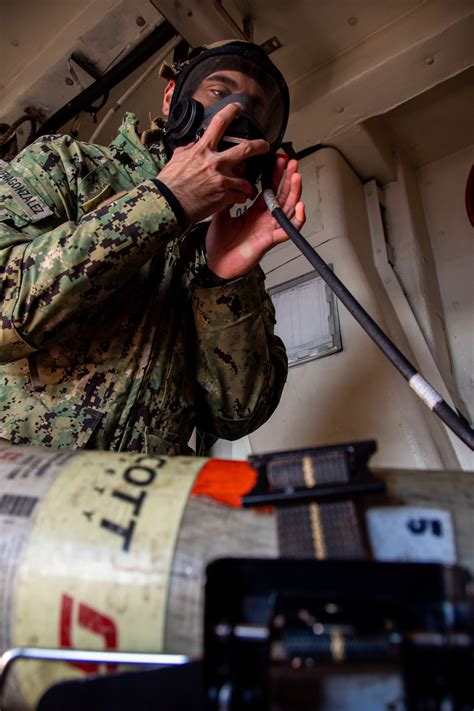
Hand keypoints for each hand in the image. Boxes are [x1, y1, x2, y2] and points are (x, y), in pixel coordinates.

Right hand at [157, 103, 269, 223]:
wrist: (168, 204)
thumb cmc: (170, 183)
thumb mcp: (177, 159)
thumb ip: (189, 150)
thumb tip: (193, 144)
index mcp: (203, 150)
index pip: (219, 123)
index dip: (231, 112)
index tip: (238, 108)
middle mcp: (215, 163)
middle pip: (246, 149)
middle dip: (260, 146)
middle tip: (265, 146)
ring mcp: (222, 180)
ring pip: (246, 180)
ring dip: (247, 185)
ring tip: (246, 188)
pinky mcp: (224, 197)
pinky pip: (240, 196)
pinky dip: (239, 198)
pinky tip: (236, 199)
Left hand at [205, 157, 304, 279]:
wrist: (216, 263)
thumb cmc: (219, 244)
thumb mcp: (220, 214)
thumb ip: (226, 199)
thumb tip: (227, 182)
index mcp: (255, 212)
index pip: (269, 189)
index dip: (275, 175)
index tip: (278, 161)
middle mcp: (265, 219)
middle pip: (282, 195)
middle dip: (288, 178)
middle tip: (292, 162)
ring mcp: (269, 229)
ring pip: (288, 209)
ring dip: (294, 192)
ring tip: (297, 176)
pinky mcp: (269, 240)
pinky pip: (288, 230)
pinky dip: (296, 219)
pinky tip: (300, 207)